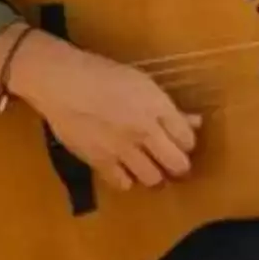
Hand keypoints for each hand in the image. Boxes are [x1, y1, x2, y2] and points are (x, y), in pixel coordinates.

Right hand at [4, 31, 202, 191]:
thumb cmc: (103, 75)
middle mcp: (144, 131)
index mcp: (157, 107)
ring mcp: (122, 148)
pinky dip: (126, 180)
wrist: (62, 82)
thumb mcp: (142, 84)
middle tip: (171, 164)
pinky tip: (123, 170)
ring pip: (153, 179)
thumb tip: (196, 122)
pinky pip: (123, 184)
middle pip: (177, 164)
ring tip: (149, 169)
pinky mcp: (100, 161)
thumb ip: (170, 108)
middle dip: (179, 167)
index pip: (188, 140)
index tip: (179, 144)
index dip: (186, 145)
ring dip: (155, 177)